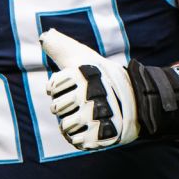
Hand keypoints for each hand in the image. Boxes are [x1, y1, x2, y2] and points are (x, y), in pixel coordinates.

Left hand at [41, 28, 139, 148]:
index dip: (59, 88)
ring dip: (72, 123)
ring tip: (86, 116)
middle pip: (56, 108)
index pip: (52, 87)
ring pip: (64, 127)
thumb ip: (60, 46)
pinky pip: (76, 142)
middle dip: (65, 106)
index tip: (74, 84)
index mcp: (81, 73)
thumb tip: (43, 37)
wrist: (135, 98)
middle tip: (82, 101)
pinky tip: (90, 128)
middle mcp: (88, 93)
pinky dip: (81, 137)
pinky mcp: (100, 135)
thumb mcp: (81, 56)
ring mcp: (94, 115)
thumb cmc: (100, 76)